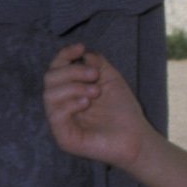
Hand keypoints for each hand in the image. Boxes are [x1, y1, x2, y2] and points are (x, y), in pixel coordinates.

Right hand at [43, 45, 152, 170]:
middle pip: (49, 79)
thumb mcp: (110, 79)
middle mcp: (61, 105)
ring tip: (95, 92)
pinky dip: (70, 103)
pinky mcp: (63, 138)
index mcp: (69, 91)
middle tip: (94, 76)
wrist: (136, 136)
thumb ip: (96, 63)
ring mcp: (60, 123)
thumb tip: (83, 54)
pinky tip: (86, 104)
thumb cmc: (124, 111)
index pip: (56, 69)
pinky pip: (55, 114)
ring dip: (73, 87)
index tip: (81, 48)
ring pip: (49, 95)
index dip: (64, 55)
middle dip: (72, 72)